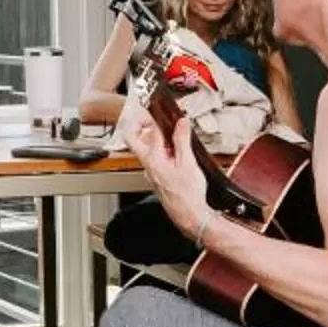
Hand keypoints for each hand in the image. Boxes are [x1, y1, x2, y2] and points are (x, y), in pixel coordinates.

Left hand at [126, 104, 209, 231]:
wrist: (190, 216)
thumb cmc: (188, 196)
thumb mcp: (188, 163)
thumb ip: (182, 140)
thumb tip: (181, 123)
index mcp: (152, 160)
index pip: (148, 132)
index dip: (154, 118)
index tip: (161, 110)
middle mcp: (148, 166)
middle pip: (137, 139)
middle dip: (144, 125)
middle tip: (156, 117)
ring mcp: (152, 172)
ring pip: (148, 149)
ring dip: (158, 138)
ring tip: (173, 133)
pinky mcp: (159, 178)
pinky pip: (156, 159)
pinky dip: (164, 151)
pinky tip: (178, 152)